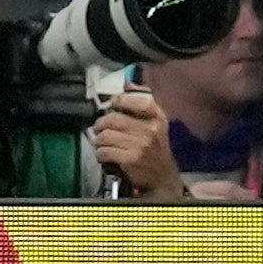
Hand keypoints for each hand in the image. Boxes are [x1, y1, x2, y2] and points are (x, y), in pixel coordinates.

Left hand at [92, 82, 180, 197]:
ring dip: (99, 140)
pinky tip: (106, 155)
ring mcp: (141, 145)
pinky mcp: (131, 160)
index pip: (138, 100)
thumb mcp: (156, 125)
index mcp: (158, 118)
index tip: (113, 104)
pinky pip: (104, 151)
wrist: (163, 180)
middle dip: (101, 125)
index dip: (120, 100)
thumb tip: (127, 83)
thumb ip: (142, 102)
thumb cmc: (156, 150)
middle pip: (113, 119)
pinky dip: (101, 153)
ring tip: (103, 143)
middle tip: (101, 129)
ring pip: (105, 135)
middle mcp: (151, 130)